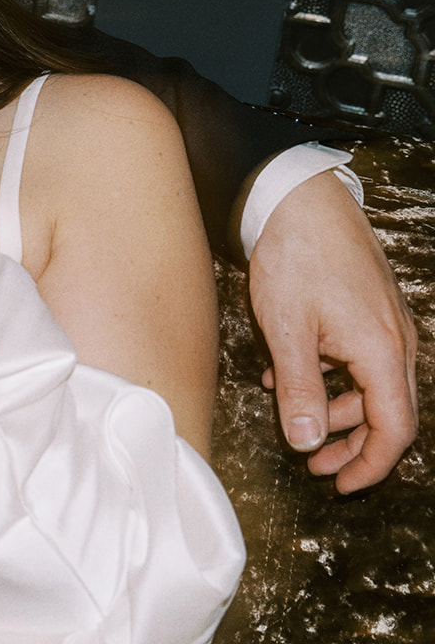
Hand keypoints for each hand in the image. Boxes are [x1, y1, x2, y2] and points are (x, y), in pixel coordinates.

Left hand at [247, 170, 417, 492]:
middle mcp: (397, 342)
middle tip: (314, 465)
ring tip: (289, 415)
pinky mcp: (368, 309)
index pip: (394, 430)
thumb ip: (299, 390)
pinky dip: (328, 375)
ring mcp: (386, 324)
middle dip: (350, 443)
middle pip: (386, 412)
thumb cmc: (295, 256)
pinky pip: (358, 357)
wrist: (299, 198)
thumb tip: (306, 442)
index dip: (370, 465)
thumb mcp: (287, 329)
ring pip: (369, 385)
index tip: (341, 484)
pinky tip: (285, 376)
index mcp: (384, 353)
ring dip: (333, 408)